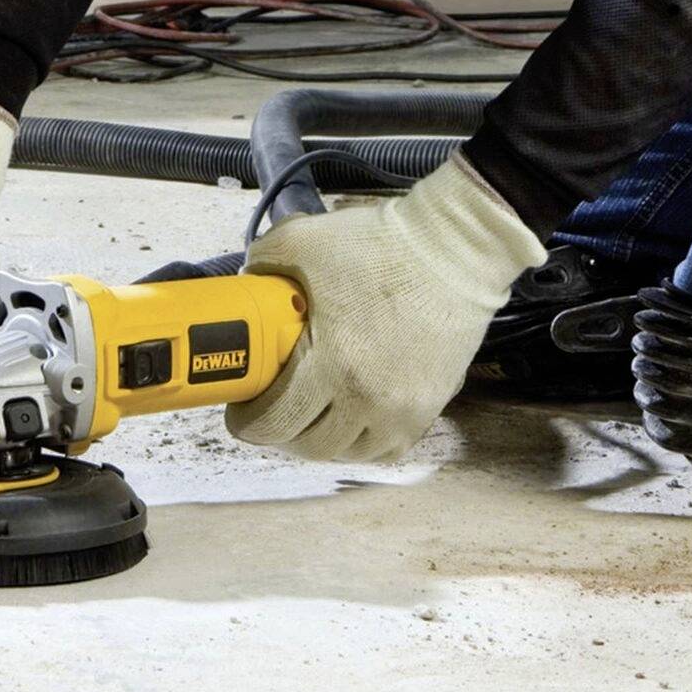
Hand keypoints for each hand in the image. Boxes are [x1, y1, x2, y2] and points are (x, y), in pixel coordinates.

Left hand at [227, 154, 544, 461]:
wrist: (452, 249)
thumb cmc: (378, 245)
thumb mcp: (302, 239)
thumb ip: (262, 262)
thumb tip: (246, 284)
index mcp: (333, 363)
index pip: (279, 422)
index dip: (250, 424)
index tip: (239, 411)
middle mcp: (369, 398)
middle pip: (311, 447)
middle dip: (280, 435)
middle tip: (268, 411)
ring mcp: (403, 409)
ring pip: (350, 453)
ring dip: (321, 441)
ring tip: (306, 415)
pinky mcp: (429, 406)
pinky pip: (388, 449)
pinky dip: (362, 442)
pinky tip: (348, 420)